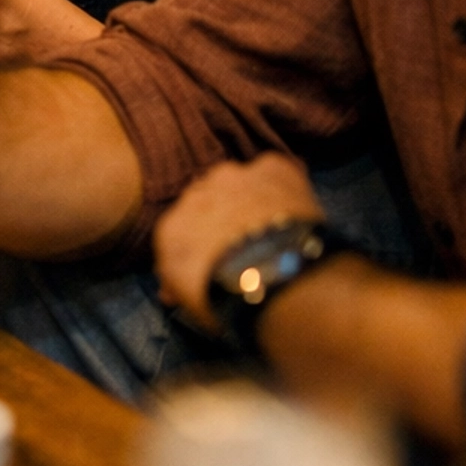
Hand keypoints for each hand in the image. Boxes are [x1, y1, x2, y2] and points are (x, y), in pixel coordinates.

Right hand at [154, 154, 323, 329]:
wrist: (270, 274)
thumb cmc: (223, 294)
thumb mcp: (189, 298)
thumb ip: (178, 282)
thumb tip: (171, 290)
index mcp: (172, 225)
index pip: (182, 231)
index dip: (201, 247)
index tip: (215, 262)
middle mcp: (198, 192)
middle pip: (208, 201)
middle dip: (222, 217)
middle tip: (243, 244)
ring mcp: (236, 176)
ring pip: (240, 184)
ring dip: (250, 200)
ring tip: (271, 227)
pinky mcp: (273, 168)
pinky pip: (275, 173)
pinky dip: (283, 188)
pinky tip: (294, 210)